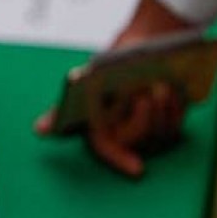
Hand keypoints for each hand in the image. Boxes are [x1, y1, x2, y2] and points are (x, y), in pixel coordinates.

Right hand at [35, 0, 196, 177]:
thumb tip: (39, 130)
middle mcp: (125, 134)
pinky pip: (177, 122)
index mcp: (100, 128)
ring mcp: (150, 128)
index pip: (107, 150)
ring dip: (163, 111)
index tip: (138, 168)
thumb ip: (61, 111)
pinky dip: (176, 107)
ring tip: (161, 86)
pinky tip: (175, 88)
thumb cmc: (107, 71)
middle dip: (144, 120)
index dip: (121, 159)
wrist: (137, 49)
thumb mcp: (82, 86)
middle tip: (146, 94)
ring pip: (160, 132)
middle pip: (139, 138)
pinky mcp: (169, 120)